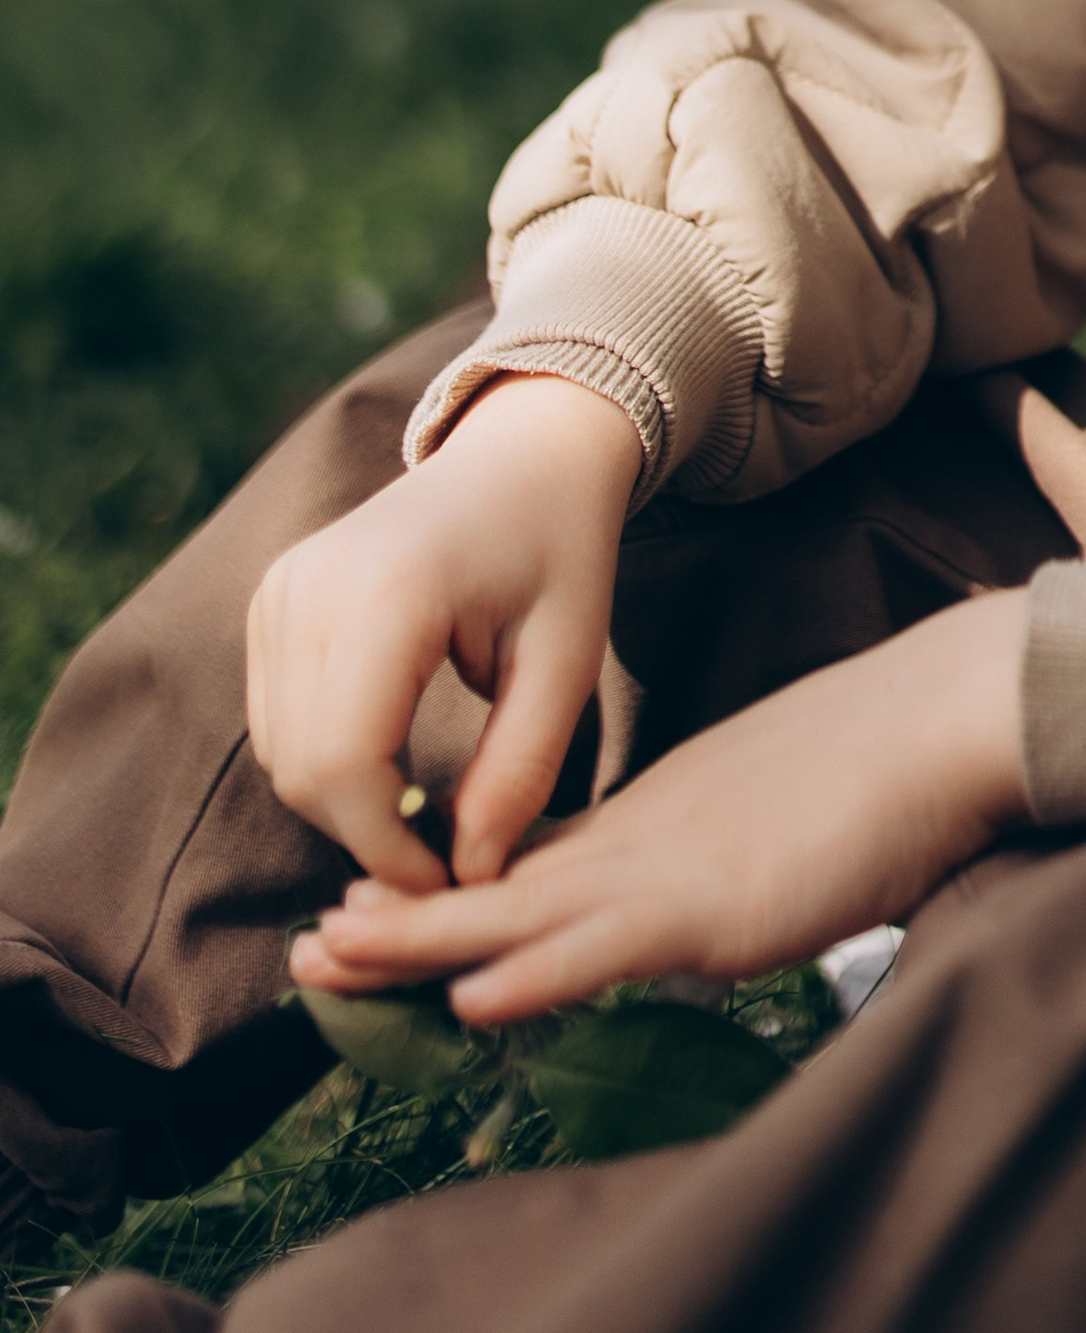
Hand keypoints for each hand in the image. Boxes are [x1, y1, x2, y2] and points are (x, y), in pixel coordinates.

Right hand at [248, 374, 642, 892]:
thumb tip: (467, 877)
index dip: (388, 846)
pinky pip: (275, 719)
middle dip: (368, 834)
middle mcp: (312, 584)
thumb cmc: (558, 550)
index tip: (450, 878)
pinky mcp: (271, 597)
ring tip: (428, 807)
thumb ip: (520, 770)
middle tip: (445, 854)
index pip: (345, 763)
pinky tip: (394, 759)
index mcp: (389, 590)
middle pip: (304, 769)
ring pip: (280, 754)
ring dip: (345, 803)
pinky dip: (326, 761)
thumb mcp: (568, 660)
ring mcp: (281, 587)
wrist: (524, 454)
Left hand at [286, 589, 1030, 1023]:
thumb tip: (698, 899)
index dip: (447, 888)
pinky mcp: (719, 905)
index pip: (533, 859)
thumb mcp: (771, 805)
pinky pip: (609, 947)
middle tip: (305, 941)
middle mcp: (647, 833)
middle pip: (501, 883)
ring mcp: (676, 866)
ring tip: (332, 956)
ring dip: (422, 943)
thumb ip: (719, 848)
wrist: (946, 712)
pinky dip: (537, 974)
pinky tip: (476, 997)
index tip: (362, 905)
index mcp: (660, 810)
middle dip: (398, 919)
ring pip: (524, 913)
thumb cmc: (881, 759)